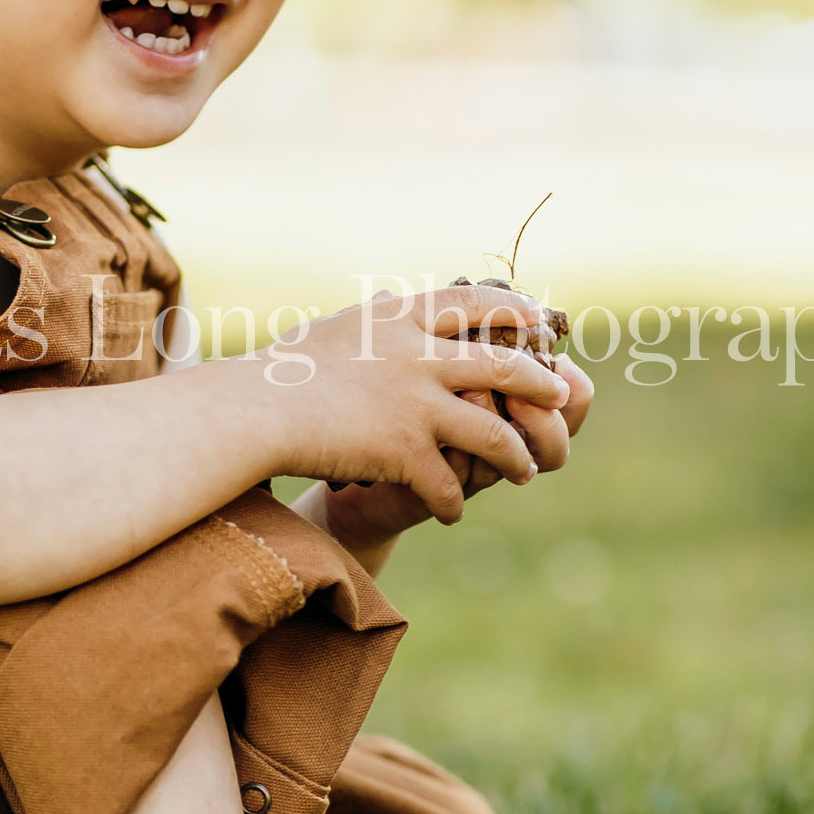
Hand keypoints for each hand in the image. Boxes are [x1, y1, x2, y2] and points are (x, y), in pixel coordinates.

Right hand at [280, 283, 574, 526]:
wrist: (254, 411)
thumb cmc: (281, 372)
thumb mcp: (337, 329)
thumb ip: (376, 324)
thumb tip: (394, 306)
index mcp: (400, 317)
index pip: (474, 302)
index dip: (514, 309)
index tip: (538, 317)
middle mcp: (418, 355)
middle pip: (505, 365)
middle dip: (539, 385)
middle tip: (559, 397)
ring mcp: (416, 403)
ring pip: (494, 434)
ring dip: (514, 458)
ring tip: (523, 471)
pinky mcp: (404, 450)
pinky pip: (450, 483)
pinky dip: (455, 501)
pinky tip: (454, 511)